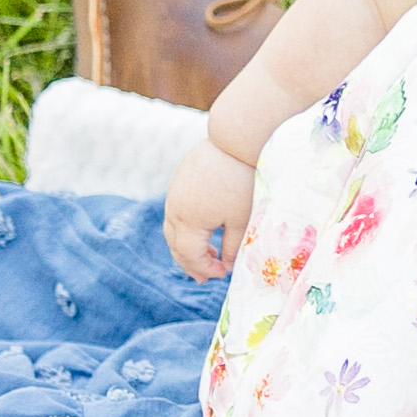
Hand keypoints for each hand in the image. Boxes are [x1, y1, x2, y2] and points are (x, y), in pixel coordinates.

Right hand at [163, 139, 257, 281]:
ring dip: (187, 245)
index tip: (222, 274)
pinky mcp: (180, 179)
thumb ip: (232, 248)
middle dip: (190, 262)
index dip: (204, 269)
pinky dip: (186, 226)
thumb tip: (227, 267)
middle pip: (175, 244)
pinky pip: (177, 211)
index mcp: (188, 221)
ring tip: (206, 256)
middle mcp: (174, 208)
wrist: (236, 139)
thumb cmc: (243, 181)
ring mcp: (174, 192)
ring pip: (173, 228)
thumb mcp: (241, 220)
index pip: (189, 256)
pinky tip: (204, 229)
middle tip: (205, 276)